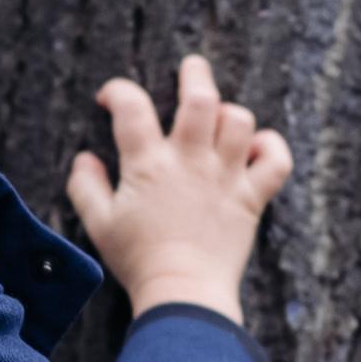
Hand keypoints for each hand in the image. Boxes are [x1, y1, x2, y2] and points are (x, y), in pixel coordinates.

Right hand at [65, 54, 292, 324]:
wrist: (182, 294)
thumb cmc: (138, 261)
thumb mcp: (99, 225)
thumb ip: (86, 187)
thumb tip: (84, 159)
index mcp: (148, 165)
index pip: (131, 108)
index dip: (118, 92)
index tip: (111, 97)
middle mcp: (190, 163)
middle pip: (201, 98)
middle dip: (195, 74)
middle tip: (191, 67)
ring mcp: (225, 179)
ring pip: (240, 121)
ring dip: (230, 113)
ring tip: (219, 119)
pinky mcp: (251, 199)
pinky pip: (276, 161)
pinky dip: (271, 147)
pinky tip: (256, 150)